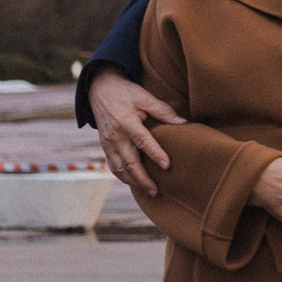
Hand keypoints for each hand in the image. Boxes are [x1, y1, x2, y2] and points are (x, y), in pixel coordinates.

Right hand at [93, 68, 185, 195]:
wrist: (99, 89)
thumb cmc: (126, 92)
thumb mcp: (144, 96)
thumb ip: (162, 110)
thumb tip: (182, 122)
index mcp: (126, 121)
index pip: (142, 141)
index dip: (155, 154)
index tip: (167, 166)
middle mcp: (115, 135)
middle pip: (129, 161)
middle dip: (142, 178)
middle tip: (156, 190)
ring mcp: (108, 143)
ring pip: (119, 168)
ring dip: (133, 182)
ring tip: (148, 191)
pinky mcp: (105, 146)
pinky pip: (113, 165)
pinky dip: (123, 176)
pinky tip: (134, 183)